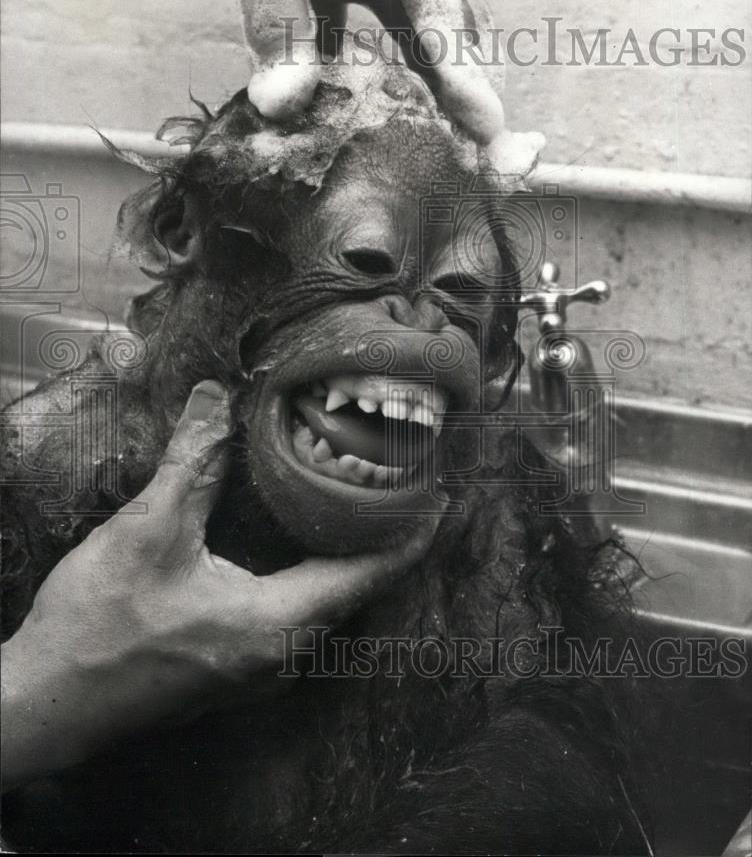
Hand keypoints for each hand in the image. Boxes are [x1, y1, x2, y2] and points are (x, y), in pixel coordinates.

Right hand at [1, 380, 435, 789]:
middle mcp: (278, 656)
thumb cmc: (100, 624)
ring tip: (363, 511)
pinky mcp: (230, 667)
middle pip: (351, 591)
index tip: (441, 500)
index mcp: (275, 626)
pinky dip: (312, 577)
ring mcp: (254, 670)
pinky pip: (293, 617)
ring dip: (347, 559)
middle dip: (382, 542)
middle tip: (404, 490)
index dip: (407, 537)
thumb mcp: (148, 531)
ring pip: (321, 607)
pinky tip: (301, 548)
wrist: (48, 702)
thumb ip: (192, 462)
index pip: (365, 576)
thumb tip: (216, 398)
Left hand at [175, 0, 505, 144]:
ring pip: (425, 31)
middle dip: (464, 87)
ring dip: (432, 82)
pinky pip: (389, 29)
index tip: (488, 129)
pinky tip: (384, 110)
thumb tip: (283, 107)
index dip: (466, 77)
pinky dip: (390, 68)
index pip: (443, 17)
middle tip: (476, 150)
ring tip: (443, 141)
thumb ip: (280, 29)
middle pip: (450, 27)